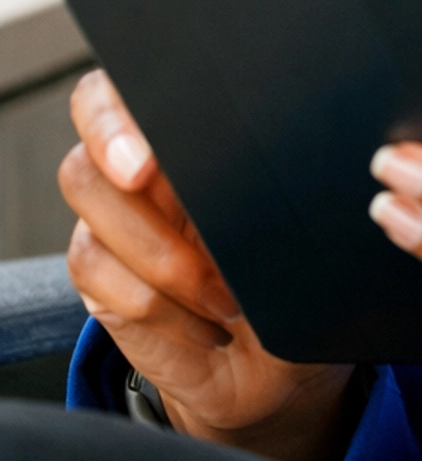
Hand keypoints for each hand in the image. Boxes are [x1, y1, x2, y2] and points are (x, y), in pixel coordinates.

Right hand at [60, 70, 355, 460]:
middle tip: (148, 181)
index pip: (118, 94)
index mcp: (183, 142)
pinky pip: (101, 280)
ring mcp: (113, 232)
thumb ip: (273, 173)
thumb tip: (286, 143)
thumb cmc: (292, 273)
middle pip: (86, 156)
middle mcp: (137, 180)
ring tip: (226, 294)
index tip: (145, 156)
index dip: (114, 114)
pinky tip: (208, 324)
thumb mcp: (296, 216)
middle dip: (115, 171)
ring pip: (92, 220)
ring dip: (162, 258)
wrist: (274, 365)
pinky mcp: (102, 286)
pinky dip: (160, 306)